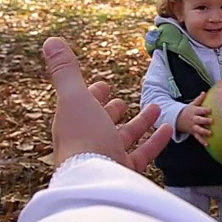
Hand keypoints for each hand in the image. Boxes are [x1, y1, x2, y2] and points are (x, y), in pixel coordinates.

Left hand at [43, 37, 172, 171]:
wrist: (95, 181)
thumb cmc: (83, 137)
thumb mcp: (75, 97)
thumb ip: (65, 71)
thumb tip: (51, 40)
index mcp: (73, 125)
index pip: (81, 106)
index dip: (91, 94)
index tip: (103, 85)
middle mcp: (89, 142)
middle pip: (100, 124)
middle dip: (111, 111)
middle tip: (121, 101)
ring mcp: (107, 158)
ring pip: (124, 138)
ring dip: (140, 122)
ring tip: (157, 107)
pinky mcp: (124, 171)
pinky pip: (143, 153)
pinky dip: (156, 140)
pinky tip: (170, 128)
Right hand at [177, 92, 211, 145]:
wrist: (178, 119)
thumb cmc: (189, 111)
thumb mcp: (192, 104)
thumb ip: (199, 99)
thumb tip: (204, 92)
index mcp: (194, 111)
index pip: (200, 110)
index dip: (204, 110)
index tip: (210, 110)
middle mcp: (194, 119)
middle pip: (199, 120)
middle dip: (205, 121)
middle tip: (212, 121)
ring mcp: (193, 126)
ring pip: (198, 129)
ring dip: (204, 131)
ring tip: (210, 133)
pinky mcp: (193, 132)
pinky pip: (198, 137)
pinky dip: (202, 141)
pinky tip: (207, 144)